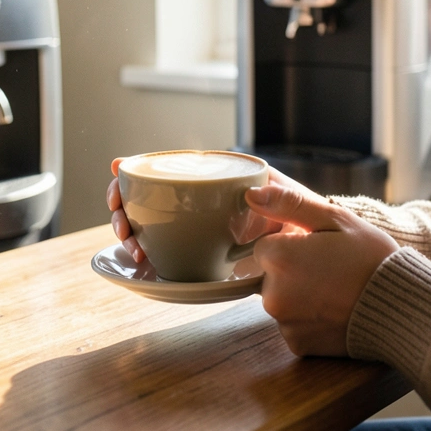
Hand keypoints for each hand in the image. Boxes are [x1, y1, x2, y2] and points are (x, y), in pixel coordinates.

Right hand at [106, 162, 311, 263]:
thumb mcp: (299, 203)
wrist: (313, 252)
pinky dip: (145, 254)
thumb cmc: (305, 219)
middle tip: (123, 227)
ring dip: (129, 233)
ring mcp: (193, 228)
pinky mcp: (195, 254)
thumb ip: (284, 198)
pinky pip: (162, 250)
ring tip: (134, 250)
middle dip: (123, 208)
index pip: (167, 168)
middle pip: (145, 198)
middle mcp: (198, 201)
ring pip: (146, 225)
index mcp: (217, 179)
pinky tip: (142, 262)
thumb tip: (255, 194)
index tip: (118, 172)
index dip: (136, 169)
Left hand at [246, 183, 399, 356]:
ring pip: (281, 300)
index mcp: (279, 258)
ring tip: (335, 289)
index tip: (316, 247)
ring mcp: (284, 323)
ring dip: (299, 295)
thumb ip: (289, 204)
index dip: (290, 245)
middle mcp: (273, 295)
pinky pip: (293, 325)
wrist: (404, 308)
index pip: (264, 246)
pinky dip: (309, 319)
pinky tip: (335, 310)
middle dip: (292, 270)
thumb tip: (251, 195)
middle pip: (269, 275)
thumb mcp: (335, 219)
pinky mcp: (297, 345)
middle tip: (330, 268)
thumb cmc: (371, 258)